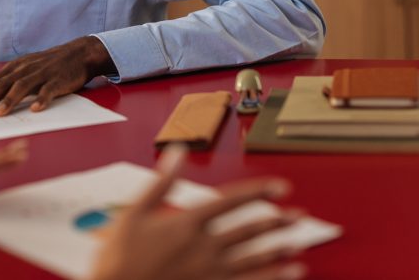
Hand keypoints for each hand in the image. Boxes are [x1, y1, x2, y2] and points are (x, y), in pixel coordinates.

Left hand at [0, 36, 115, 116]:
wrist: (78, 54)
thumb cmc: (46, 65)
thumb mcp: (20, 68)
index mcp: (14, 67)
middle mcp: (25, 69)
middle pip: (3, 84)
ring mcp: (42, 73)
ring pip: (23, 86)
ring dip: (10, 100)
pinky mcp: (58, 79)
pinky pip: (49, 90)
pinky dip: (42, 99)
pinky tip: (35, 109)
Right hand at [90, 145, 306, 279]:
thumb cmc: (119, 259)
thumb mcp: (134, 213)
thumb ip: (161, 182)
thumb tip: (178, 150)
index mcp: (187, 223)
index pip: (231, 202)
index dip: (259, 192)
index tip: (280, 187)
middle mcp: (204, 248)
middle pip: (249, 231)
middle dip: (277, 222)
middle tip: (299, 215)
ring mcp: (209, 274)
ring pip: (253, 261)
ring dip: (278, 252)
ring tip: (298, 246)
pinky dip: (270, 279)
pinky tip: (287, 275)